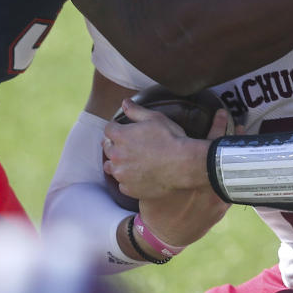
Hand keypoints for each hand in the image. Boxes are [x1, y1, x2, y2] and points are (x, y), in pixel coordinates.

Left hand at [105, 103, 231, 253]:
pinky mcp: (129, 189)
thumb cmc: (171, 139)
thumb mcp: (155, 118)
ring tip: (131, 162)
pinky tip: (139, 177)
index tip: (123, 130)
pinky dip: (128, 180)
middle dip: (115, 145)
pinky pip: (122, 184)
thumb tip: (124, 102)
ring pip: (112, 168)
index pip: (108, 129)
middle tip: (128, 146)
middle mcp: (117, 156)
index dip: (116, 128)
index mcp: (120, 136)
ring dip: (118, 164)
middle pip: (107, 148)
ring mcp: (122, 174)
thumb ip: (136, 111)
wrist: (184, 165)